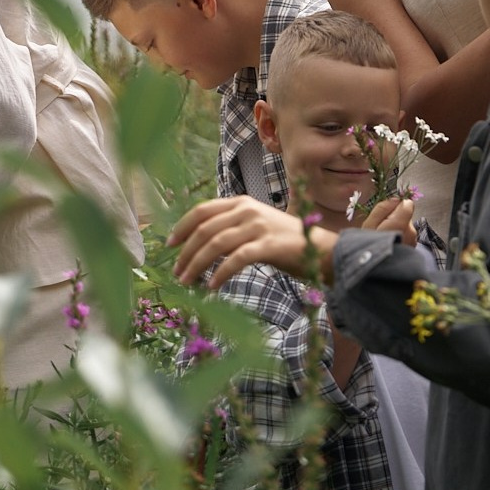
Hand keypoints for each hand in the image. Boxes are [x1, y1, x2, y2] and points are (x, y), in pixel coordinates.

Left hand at [168, 196, 335, 290]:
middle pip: (204, 229)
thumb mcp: (254, 227)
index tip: (169, 245)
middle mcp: (247, 210)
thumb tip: (199, 244)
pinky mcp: (268, 244)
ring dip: (197, 264)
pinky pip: (236, 259)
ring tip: (188, 281)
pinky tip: (211, 286)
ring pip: (216, 244)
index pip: (202, 210)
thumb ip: (230, 228)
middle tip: (176, 272)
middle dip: (186, 252)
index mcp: (240, 202)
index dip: (182, 227)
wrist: (321, 248)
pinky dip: (220, 273)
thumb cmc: (284, 242)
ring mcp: (258, 226)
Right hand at [362, 196, 417, 244]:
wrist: (371, 271)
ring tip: (384, 239)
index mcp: (401, 223)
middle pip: (406, 216)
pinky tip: (389, 246)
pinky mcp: (412, 249)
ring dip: (397, 229)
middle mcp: (411, 231)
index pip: (408, 204)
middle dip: (396, 219)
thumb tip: (395, 198)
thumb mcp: (369, 224)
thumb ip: (383, 208)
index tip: (387, 212)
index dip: (397, 205)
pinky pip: (406, 237)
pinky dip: (399, 238)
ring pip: (406, 227)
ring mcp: (413, 241)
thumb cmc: (367, 246)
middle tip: (381, 229)